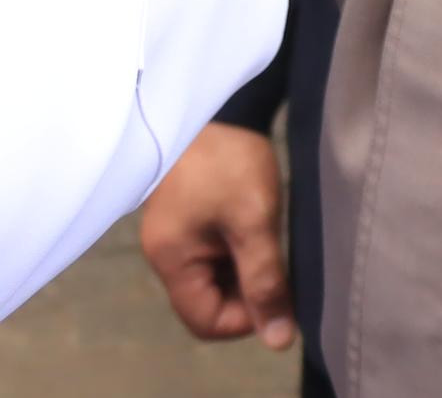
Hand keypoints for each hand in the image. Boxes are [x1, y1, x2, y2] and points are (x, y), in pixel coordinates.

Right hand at [140, 123, 293, 350]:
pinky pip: (210, 253)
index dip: (246, 319)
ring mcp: (172, 232)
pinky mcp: (184, 216)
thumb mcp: (254, 222)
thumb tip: (278, 341)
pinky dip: (235, 250)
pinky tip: (254, 226)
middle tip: (275, 263)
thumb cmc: (229, 162)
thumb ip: (265, 282)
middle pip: (208, 302)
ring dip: (242, 269)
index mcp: (170, 258)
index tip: (275, 290)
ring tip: (266, 239)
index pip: (206, 322)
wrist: (218, 100)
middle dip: (245, 293)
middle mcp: (163, 251)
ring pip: (212, 278)